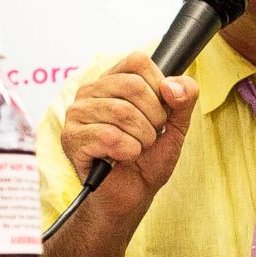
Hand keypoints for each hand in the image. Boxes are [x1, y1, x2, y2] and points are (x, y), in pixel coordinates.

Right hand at [60, 52, 198, 213]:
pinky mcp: (71, 138)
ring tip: (136, 148)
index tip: (160, 111)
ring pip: (123, 112)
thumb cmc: (149, 157)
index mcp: (113, 80)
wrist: (132, 195)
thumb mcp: (177, 124)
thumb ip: (184, 97)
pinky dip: (128, 152)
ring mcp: (77, 113)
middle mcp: (91, 91)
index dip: (158, 87)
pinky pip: (110, 137)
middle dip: (154, 118)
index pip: (138, 62)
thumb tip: (172, 86)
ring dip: (142, 138)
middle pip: (133, 86)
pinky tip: (122, 158)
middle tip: (149, 136)